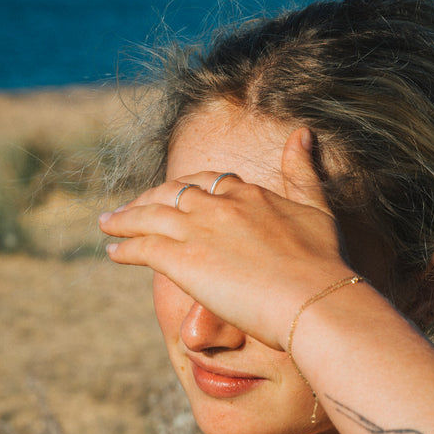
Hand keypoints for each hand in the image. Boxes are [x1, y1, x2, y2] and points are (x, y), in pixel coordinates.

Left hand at [98, 129, 350, 349]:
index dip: (187, 189)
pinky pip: (143, 247)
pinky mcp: (184, 261)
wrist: (314, 300)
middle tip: (130, 208)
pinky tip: (112, 251)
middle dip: (147, 199)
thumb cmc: (325, 264)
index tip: (175, 196)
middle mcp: (219, 205)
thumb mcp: (318, 209)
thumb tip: (301, 133)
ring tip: (108, 223)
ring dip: (124, 219)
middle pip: (171, 194)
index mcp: (249, 194)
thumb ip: (303, 173)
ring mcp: (199, 230)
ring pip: (150, 216)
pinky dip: (123, 247)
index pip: (208, 182)